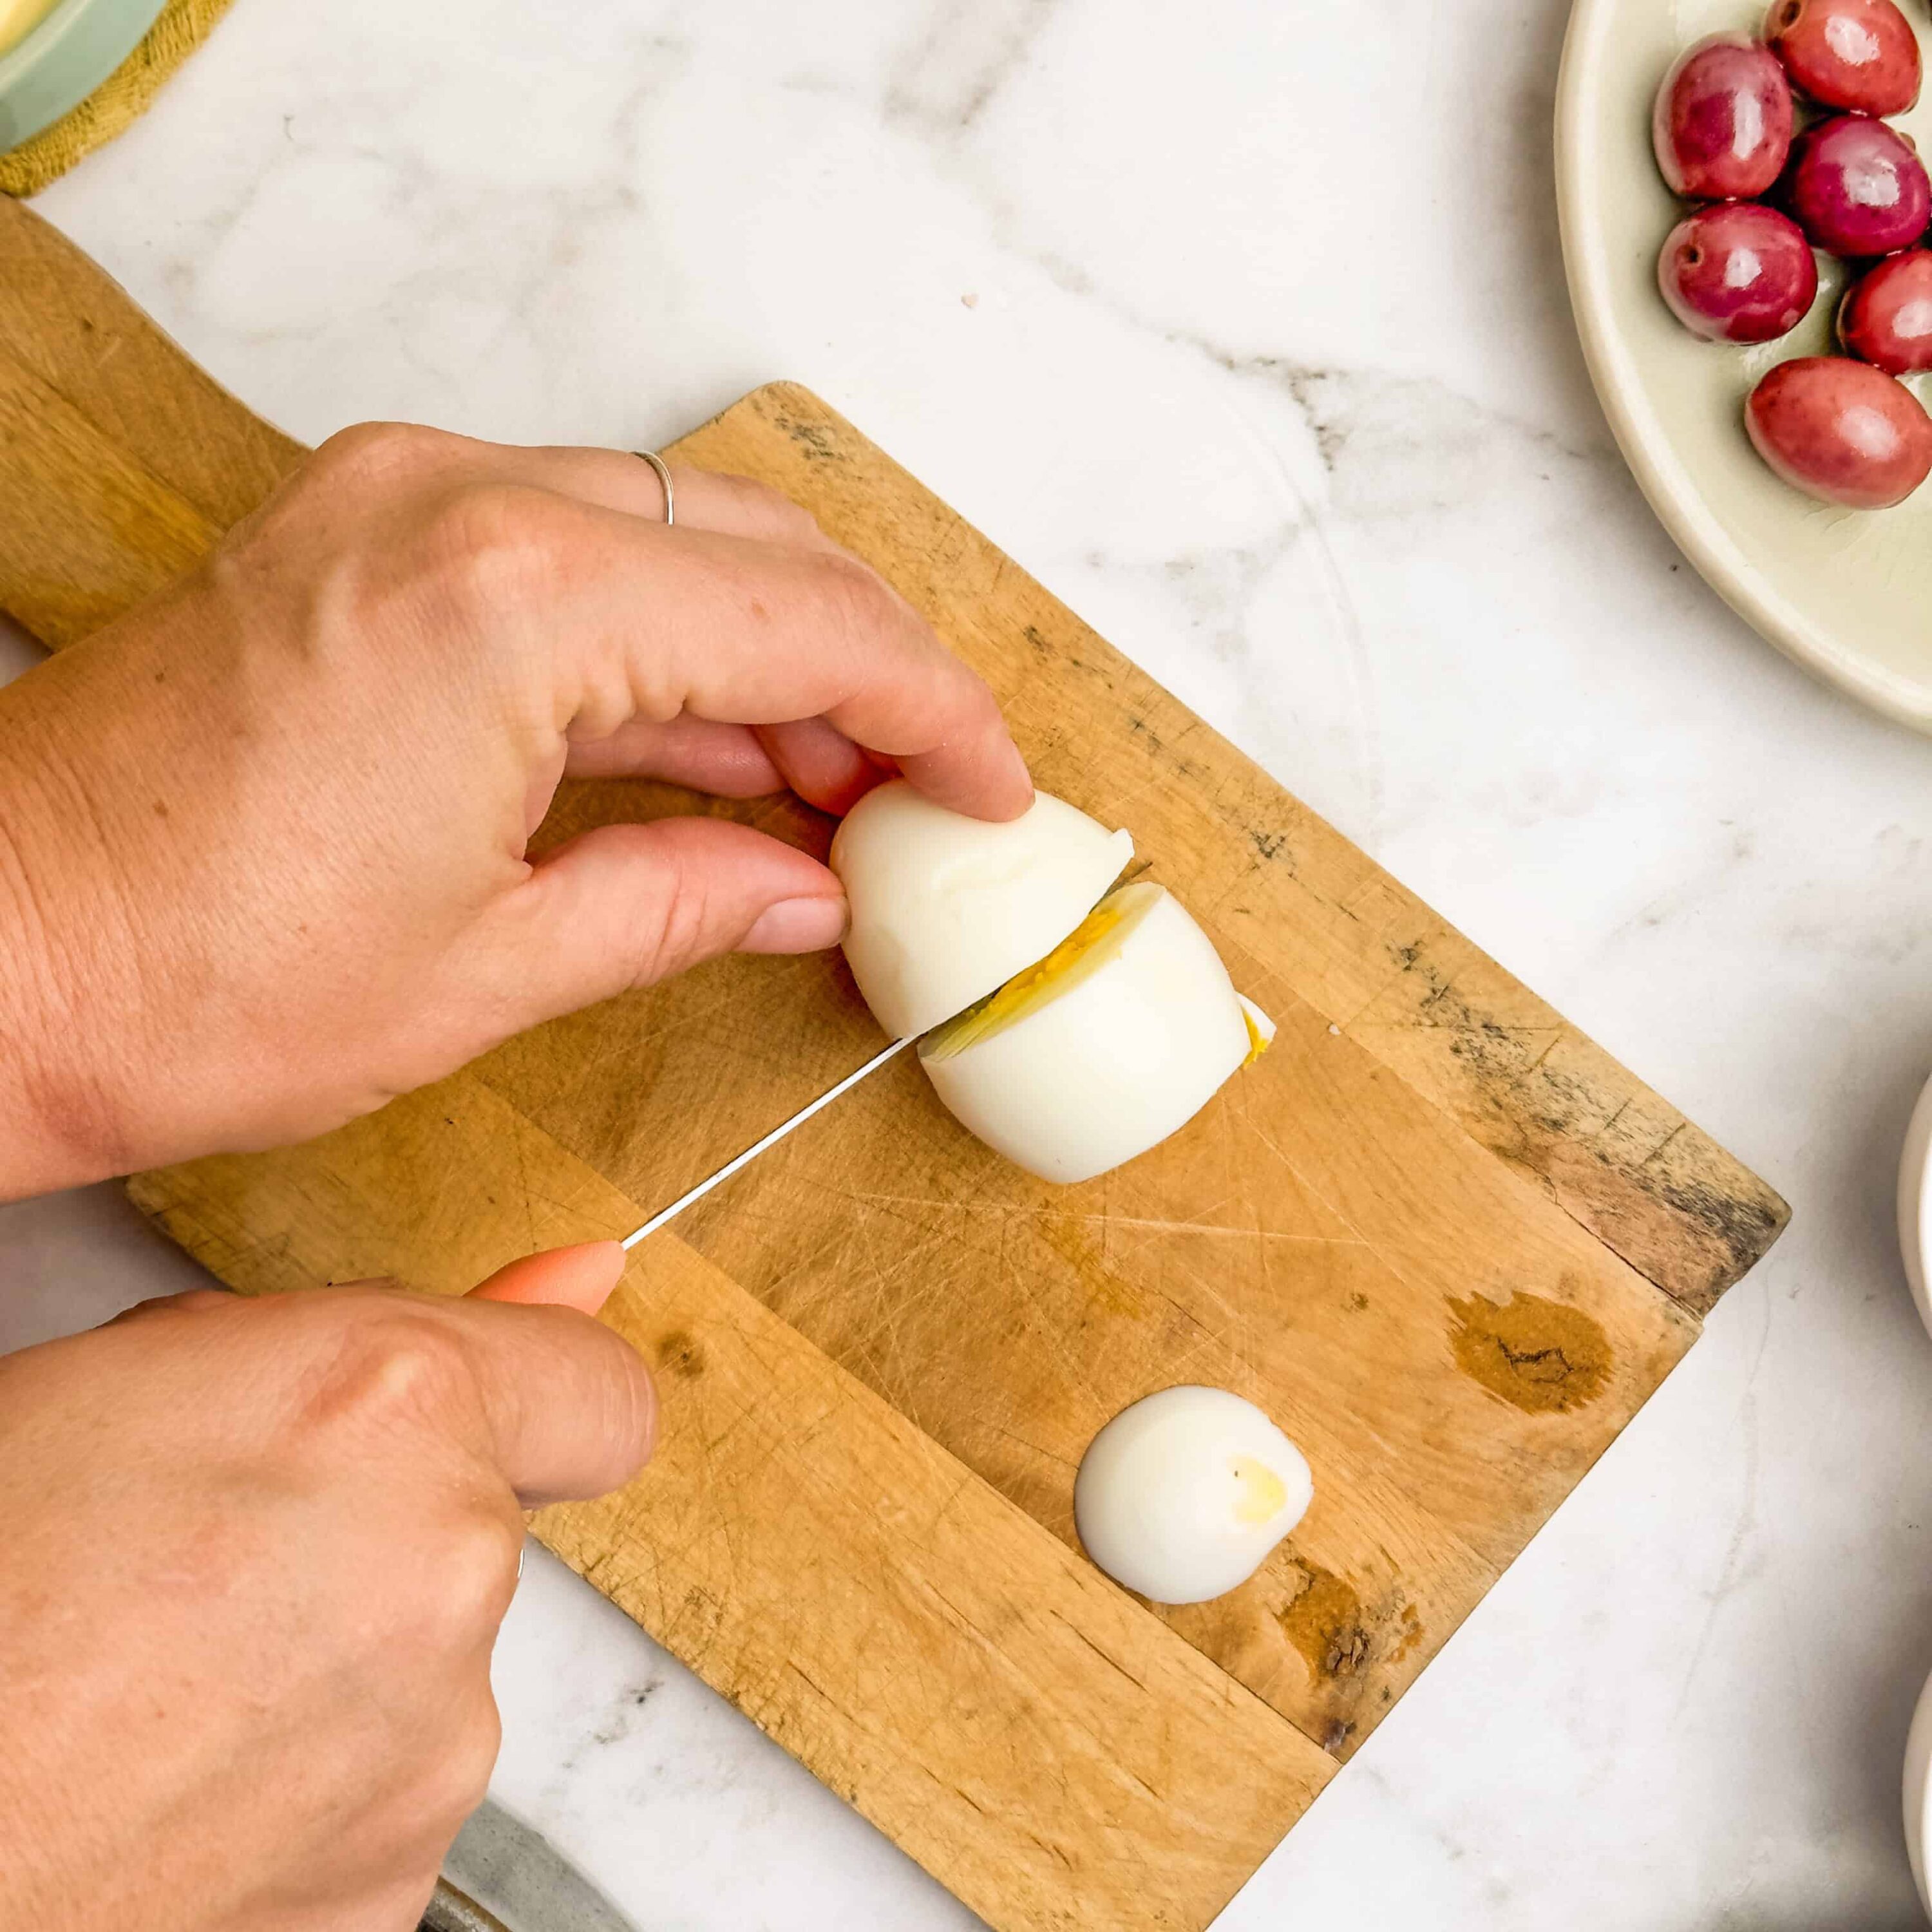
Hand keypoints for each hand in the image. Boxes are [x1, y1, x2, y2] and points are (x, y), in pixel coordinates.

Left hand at [0, 426, 1030, 1195]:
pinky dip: (660, 643)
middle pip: (754, 547)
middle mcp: (456, 506)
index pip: (808, 622)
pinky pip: (570, 554)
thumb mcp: (493, 968)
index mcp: (513, 604)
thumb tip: (811, 888)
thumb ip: (688, 899)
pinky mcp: (354, 534)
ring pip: (669, 536)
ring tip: (840, 786)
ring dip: (769, 654)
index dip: (933, 710)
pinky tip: (719, 743)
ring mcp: (395, 501)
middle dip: (867, 671)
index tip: (991, 786)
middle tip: (925, 793)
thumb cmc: (190, 983)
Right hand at [0, 1242, 652, 1931]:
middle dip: (385, 1528)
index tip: (510, 1416)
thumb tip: (581, 1275)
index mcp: (389, 1408)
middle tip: (212, 1559)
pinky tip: (173, 1777)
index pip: (598, 1393)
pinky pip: (385, 1788)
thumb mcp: (139, 1378)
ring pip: (427, 1662)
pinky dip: (309, 1779)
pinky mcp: (391, 1885)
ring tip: (161, 1680)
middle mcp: (444, 1572)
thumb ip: (384, 1326)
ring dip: (336, 1656)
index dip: (547, 1397)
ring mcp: (430, 1746)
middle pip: (485, 1530)